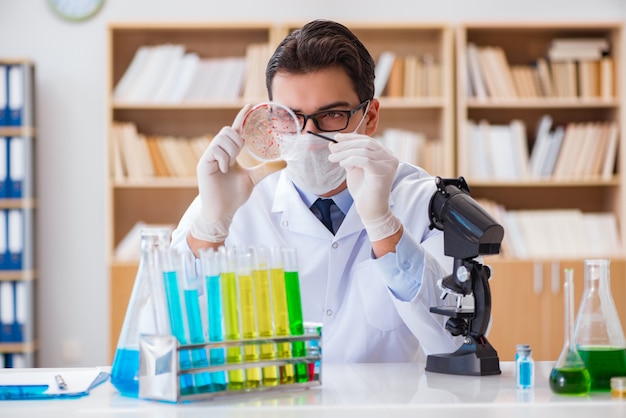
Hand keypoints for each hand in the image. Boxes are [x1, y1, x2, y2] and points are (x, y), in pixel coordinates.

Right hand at [191, 105, 285, 242]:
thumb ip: (266, 169)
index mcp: (229, 153)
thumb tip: (285, 163)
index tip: (249, 106)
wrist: (222, 211)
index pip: (235, 131)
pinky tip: (223, 169)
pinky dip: (223, 158)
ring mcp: (209, 157)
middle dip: (237, 140)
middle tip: (240, 155)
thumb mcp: (253, 179)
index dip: (242, 118)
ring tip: (230, 164)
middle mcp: (218, 152)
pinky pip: (215, 150)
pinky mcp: (203, 163)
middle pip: (228, 131)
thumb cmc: (234, 196)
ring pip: (222, 138)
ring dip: (231, 150)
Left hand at [328, 133, 400, 240]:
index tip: (336, 137)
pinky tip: (342, 164)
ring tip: (333, 158)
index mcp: (384, 154)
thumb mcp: (354, 168)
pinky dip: (351, 160)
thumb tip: (333, 144)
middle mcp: (389, 157)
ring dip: (345, 153)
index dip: (351, 137)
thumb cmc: (364, 191)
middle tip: (332, 148)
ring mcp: (389, 164)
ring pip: (363, 151)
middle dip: (346, 144)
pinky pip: (365, 160)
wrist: (371, 210)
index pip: (367, 140)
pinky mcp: (384, 172)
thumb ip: (347, 156)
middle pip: (366, 143)